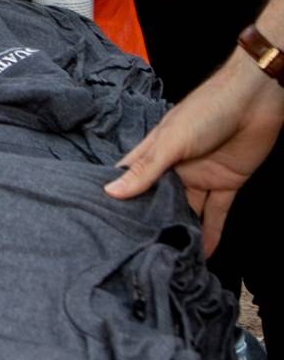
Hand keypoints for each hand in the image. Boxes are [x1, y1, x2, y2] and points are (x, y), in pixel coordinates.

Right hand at [105, 54, 283, 254]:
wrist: (254, 103)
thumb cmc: (206, 111)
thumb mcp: (171, 142)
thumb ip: (146, 170)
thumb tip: (111, 192)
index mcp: (155, 151)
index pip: (131, 176)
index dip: (118, 195)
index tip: (104, 220)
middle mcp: (175, 167)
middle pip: (159, 197)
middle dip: (151, 219)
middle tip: (137, 248)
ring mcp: (200, 176)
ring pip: (188, 208)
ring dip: (182, 228)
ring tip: (170, 255)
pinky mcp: (226, 184)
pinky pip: (217, 213)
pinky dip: (212, 232)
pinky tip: (204, 251)